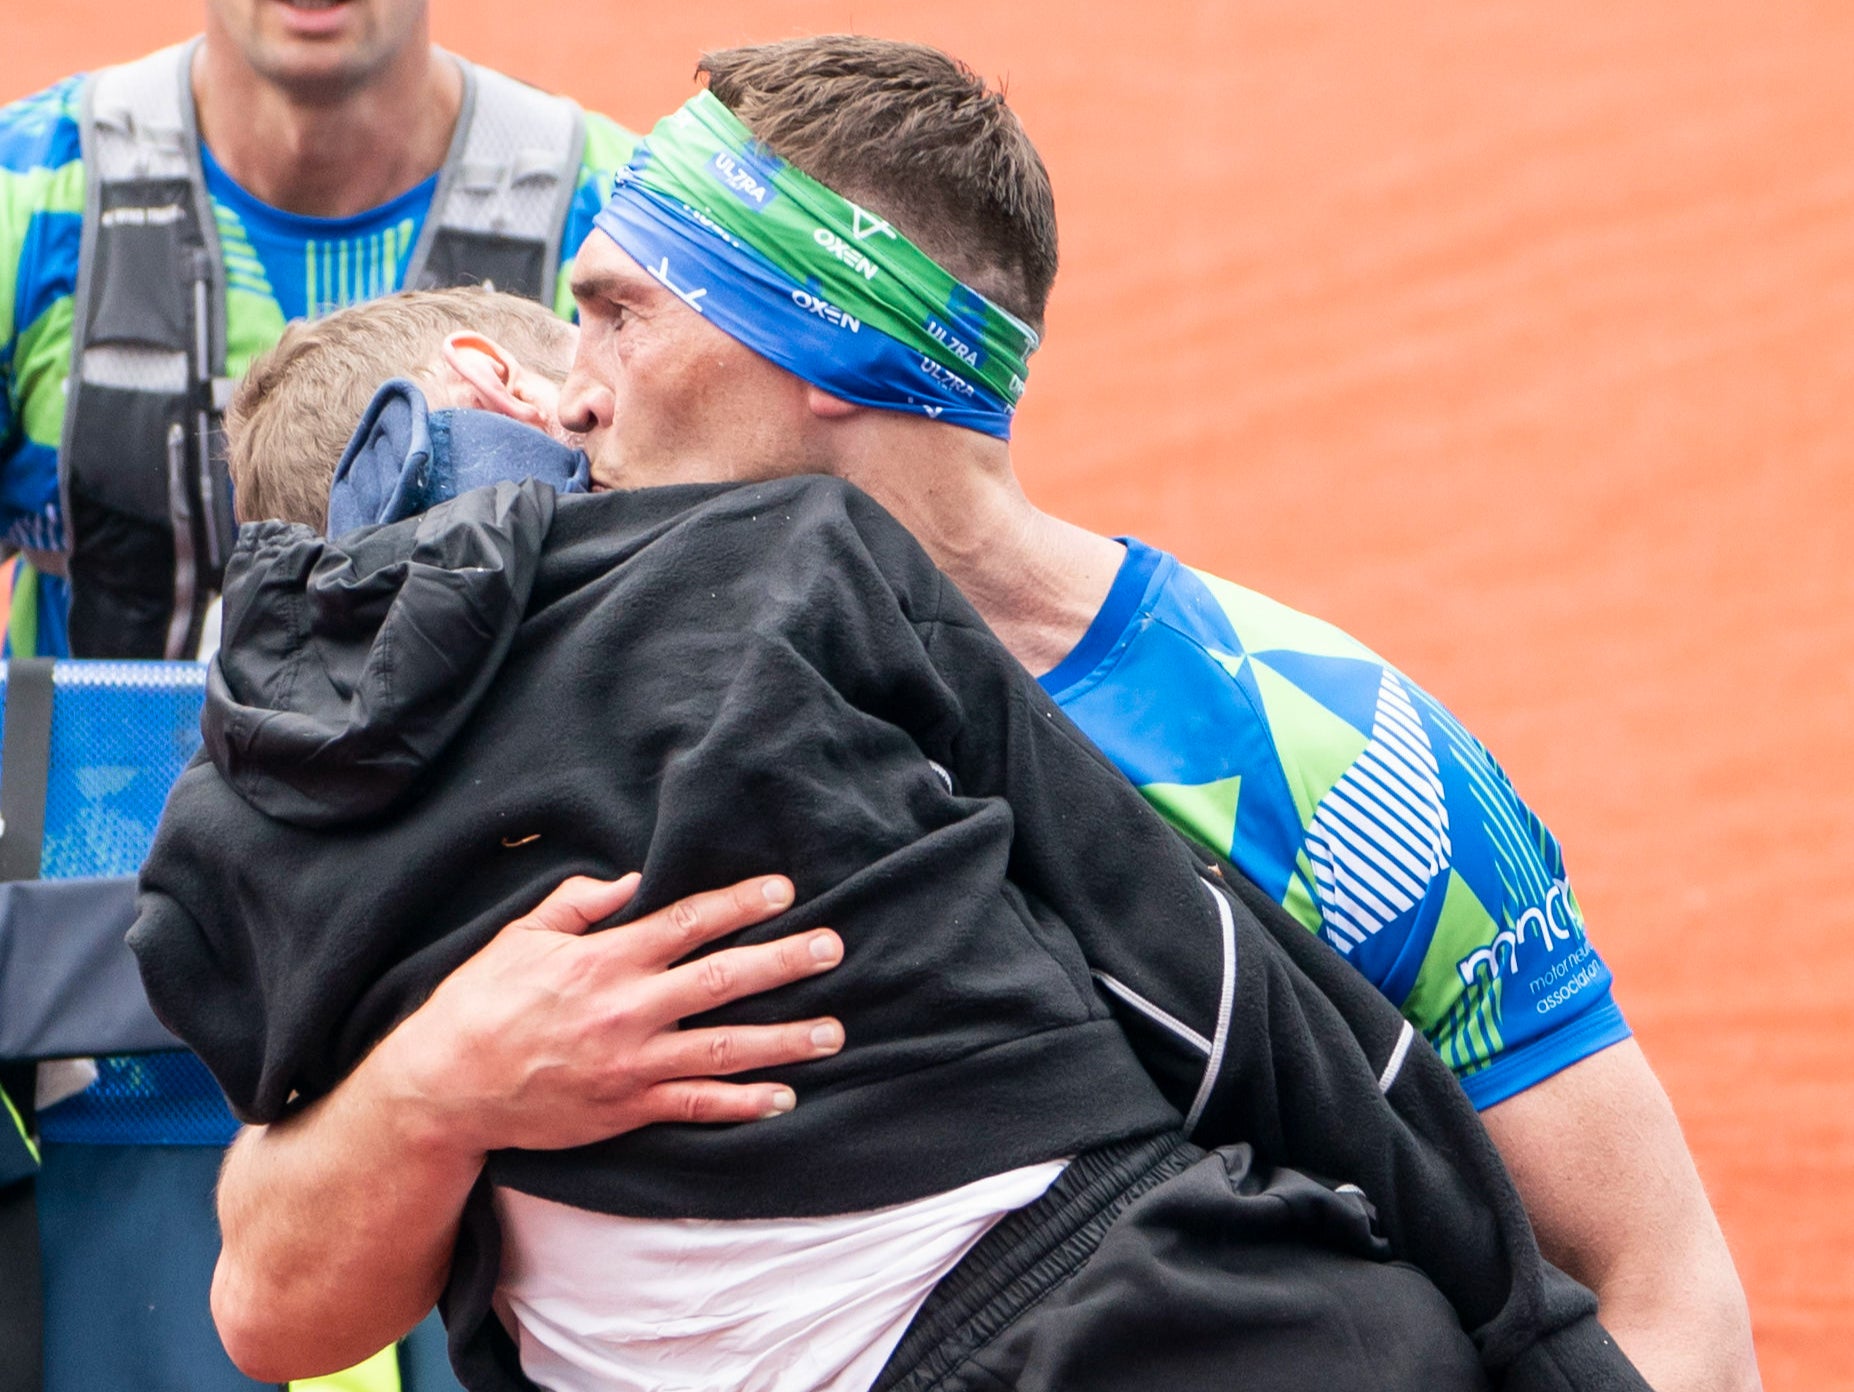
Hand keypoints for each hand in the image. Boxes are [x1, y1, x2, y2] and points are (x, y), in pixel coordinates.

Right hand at [365, 872, 843, 1159]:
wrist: (445, 1087)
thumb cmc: (479, 1004)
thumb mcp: (520, 936)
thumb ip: (578, 903)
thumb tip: (630, 880)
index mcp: (605, 960)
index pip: (688, 922)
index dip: (740, 904)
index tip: (783, 892)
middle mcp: (628, 1009)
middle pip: (724, 979)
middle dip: (785, 962)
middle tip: (833, 947)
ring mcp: (633, 1063)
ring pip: (726, 1048)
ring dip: (785, 1039)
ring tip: (834, 1031)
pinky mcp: (628, 1108)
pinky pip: (698, 1106)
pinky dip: (744, 1104)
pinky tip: (784, 1096)